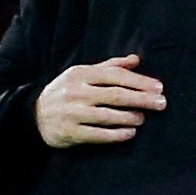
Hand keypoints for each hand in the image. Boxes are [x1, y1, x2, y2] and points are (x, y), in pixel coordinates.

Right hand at [36, 54, 165, 146]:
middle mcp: (76, 92)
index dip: (139, 81)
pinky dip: (116, 134)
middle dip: (141, 99)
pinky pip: (98, 134)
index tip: (159, 87)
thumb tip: (136, 60)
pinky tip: (130, 133)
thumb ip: (109, 67)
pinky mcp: (70, 132)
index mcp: (81, 74)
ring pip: (108, 116)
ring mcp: (72, 113)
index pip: (115, 75)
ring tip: (143, 118)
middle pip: (115, 95)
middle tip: (161, 103)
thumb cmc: (65, 92)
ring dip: (130, 117)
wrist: (33, 116)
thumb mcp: (82, 74)